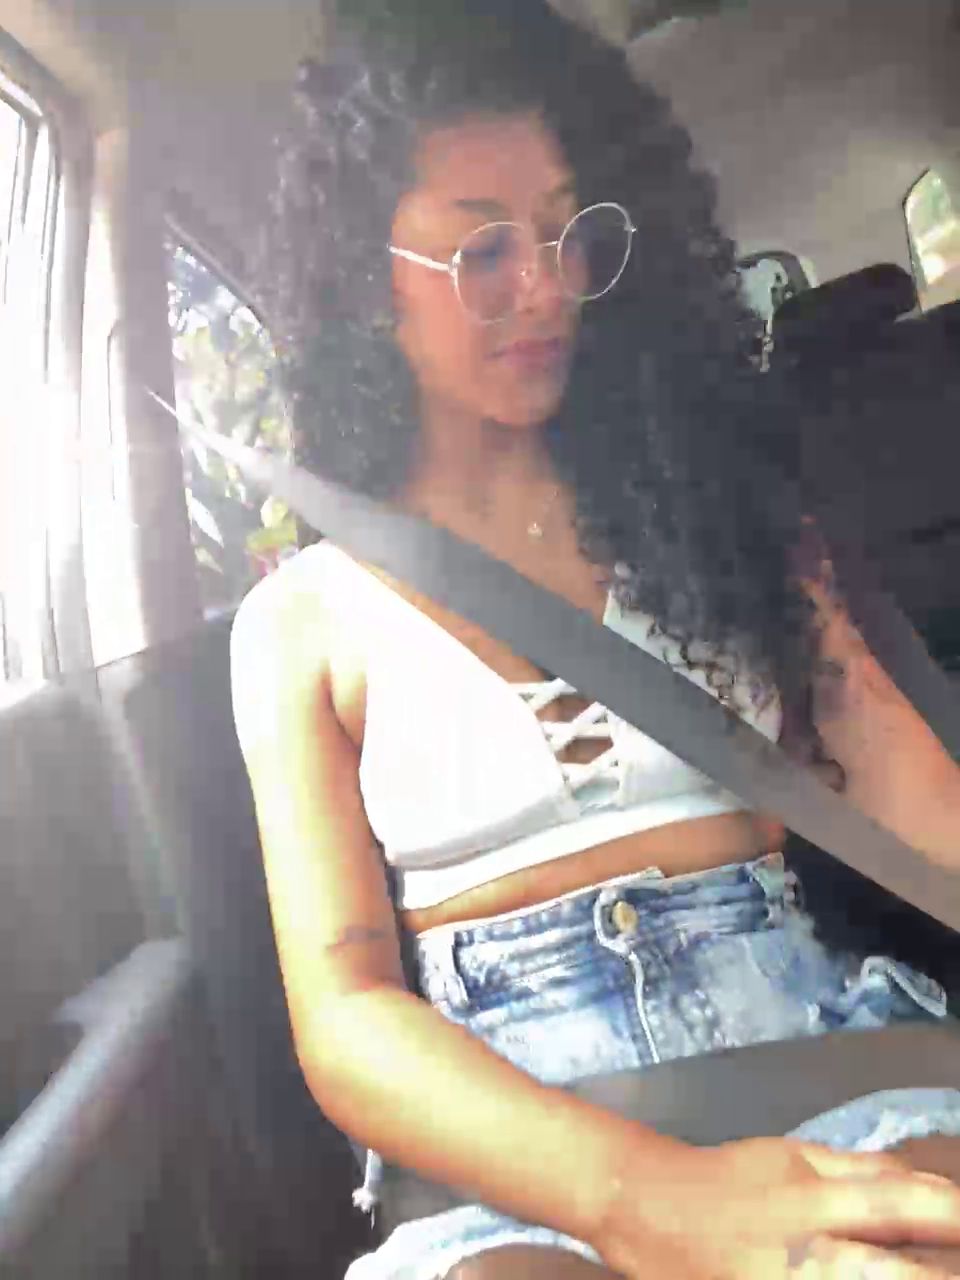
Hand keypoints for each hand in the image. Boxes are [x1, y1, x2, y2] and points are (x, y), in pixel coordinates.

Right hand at [595, 1136, 959, 1277]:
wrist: (643, 1206)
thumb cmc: (725, 1177)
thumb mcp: (788, 1155)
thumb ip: (856, 1168)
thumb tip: (922, 1181)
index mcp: (812, 1196)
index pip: (898, 1202)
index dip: (950, 1212)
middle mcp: (806, 1251)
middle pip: (890, 1273)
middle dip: (934, 1274)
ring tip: (929, 1276)